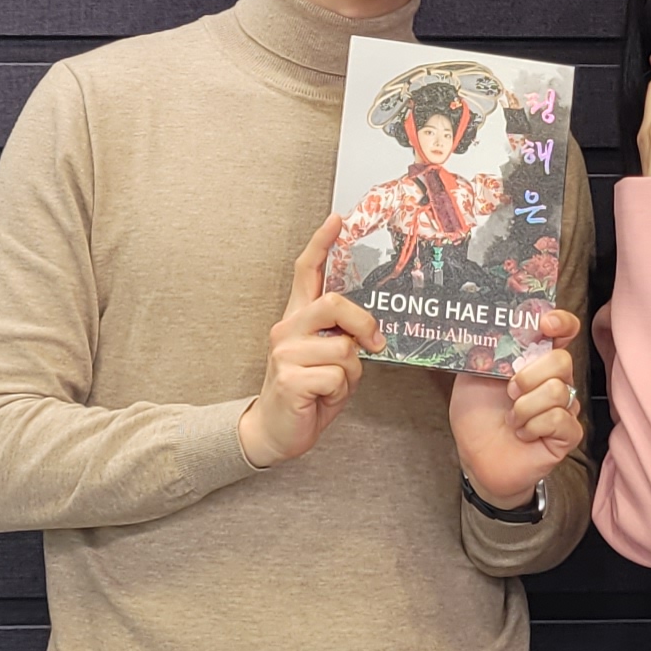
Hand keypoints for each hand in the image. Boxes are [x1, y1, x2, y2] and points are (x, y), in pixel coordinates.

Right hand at [239, 212, 380, 468]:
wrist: (276, 431)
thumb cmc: (309, 393)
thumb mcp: (330, 359)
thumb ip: (344, 337)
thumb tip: (372, 331)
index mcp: (297, 319)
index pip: (305, 272)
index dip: (321, 243)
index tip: (337, 218)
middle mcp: (287, 329)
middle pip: (334, 302)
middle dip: (363, 322)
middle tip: (374, 343)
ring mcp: (285, 353)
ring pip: (344, 347)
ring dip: (351, 372)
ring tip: (334, 384)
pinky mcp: (289, 378)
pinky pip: (337, 376)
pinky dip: (340, 391)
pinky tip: (322, 398)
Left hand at [449, 306, 586, 504]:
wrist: (476, 457)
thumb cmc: (476, 415)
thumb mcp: (471, 376)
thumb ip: (484, 350)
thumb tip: (491, 326)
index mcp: (535, 359)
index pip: (563, 330)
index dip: (561, 323)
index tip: (544, 324)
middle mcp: (554, 379)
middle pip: (562, 361)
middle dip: (528, 376)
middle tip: (509, 392)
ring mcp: (564, 406)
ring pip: (557, 391)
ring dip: (524, 407)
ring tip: (512, 418)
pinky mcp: (568, 434)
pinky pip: (559, 419)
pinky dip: (533, 427)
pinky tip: (523, 433)